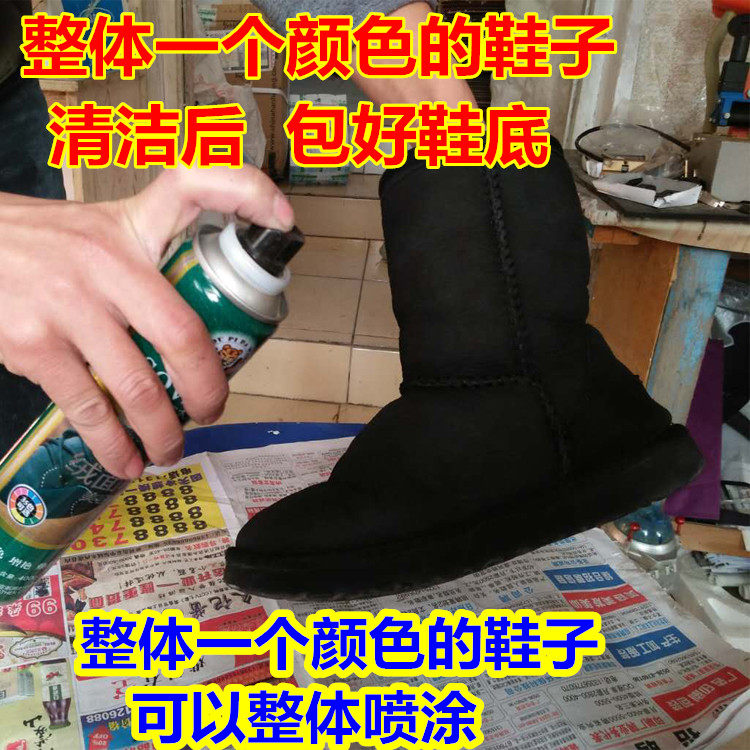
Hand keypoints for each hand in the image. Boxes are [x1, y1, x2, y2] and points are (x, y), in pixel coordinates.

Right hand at [0, 165, 293, 478]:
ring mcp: (67, 303)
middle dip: (208, 386)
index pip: (193, 182)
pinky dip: (113, 443)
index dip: (246, 191)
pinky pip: (88, 407)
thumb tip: (200, 321)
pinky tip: (125, 461)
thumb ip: (151, 255)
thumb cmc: (46, 244)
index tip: (284, 218)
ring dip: (163, 430)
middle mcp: (105, 260)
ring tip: (171, 450)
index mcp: (131, 226)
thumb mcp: (103, 229)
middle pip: (182, 331)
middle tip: (214, 411)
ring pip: (138, 384)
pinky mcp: (32, 343)